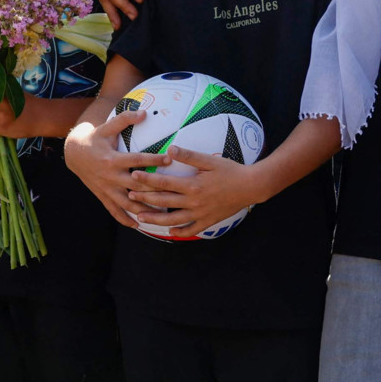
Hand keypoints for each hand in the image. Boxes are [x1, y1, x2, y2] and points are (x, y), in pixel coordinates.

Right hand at [64, 110, 164, 226]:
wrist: (74, 153)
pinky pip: (114, 211)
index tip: (169, 159)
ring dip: (144, 210)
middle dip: (155, 189)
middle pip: (136, 186)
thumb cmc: (95, 138)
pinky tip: (139, 224)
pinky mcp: (103, 196)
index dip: (153, 160)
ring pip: (127, 203)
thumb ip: (124, 119)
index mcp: (112, 159)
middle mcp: (110, 176)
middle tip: (174, 192)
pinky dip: (125, 220)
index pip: (137, 160)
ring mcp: (107, 189)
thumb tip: (143, 113)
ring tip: (162, 215)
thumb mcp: (107, 127)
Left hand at [125, 145, 262, 239]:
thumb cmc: (230, 170)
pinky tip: (170, 231)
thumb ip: (189, 156)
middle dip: (145, 199)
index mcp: (192, 186)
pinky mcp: (208, 221)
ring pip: (173, 219)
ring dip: (155, 219)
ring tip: (141, 218)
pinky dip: (180, 231)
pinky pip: (191, 229)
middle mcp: (193, 202)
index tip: (134, 175)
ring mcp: (200, 214)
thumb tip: (169, 150)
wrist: (251, 187)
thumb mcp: (209, 160)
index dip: (147, 179)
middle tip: (129, 196)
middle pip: (164, 202)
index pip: (164, 183)